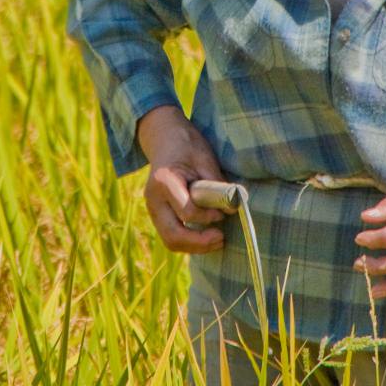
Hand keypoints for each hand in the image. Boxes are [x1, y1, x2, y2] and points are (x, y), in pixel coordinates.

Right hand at [136, 105, 226, 253]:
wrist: (164, 138)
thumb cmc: (187, 146)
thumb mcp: (205, 158)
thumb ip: (216, 184)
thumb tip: (232, 209)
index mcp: (164, 182)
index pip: (188, 212)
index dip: (209, 217)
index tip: (224, 211)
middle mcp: (153, 200)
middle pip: (173, 236)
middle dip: (200, 243)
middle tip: (222, 238)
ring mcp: (153, 209)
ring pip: (170, 241)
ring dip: (195, 247)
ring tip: (217, 241)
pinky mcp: (157, 215)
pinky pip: (171, 236)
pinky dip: (189, 242)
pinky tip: (206, 237)